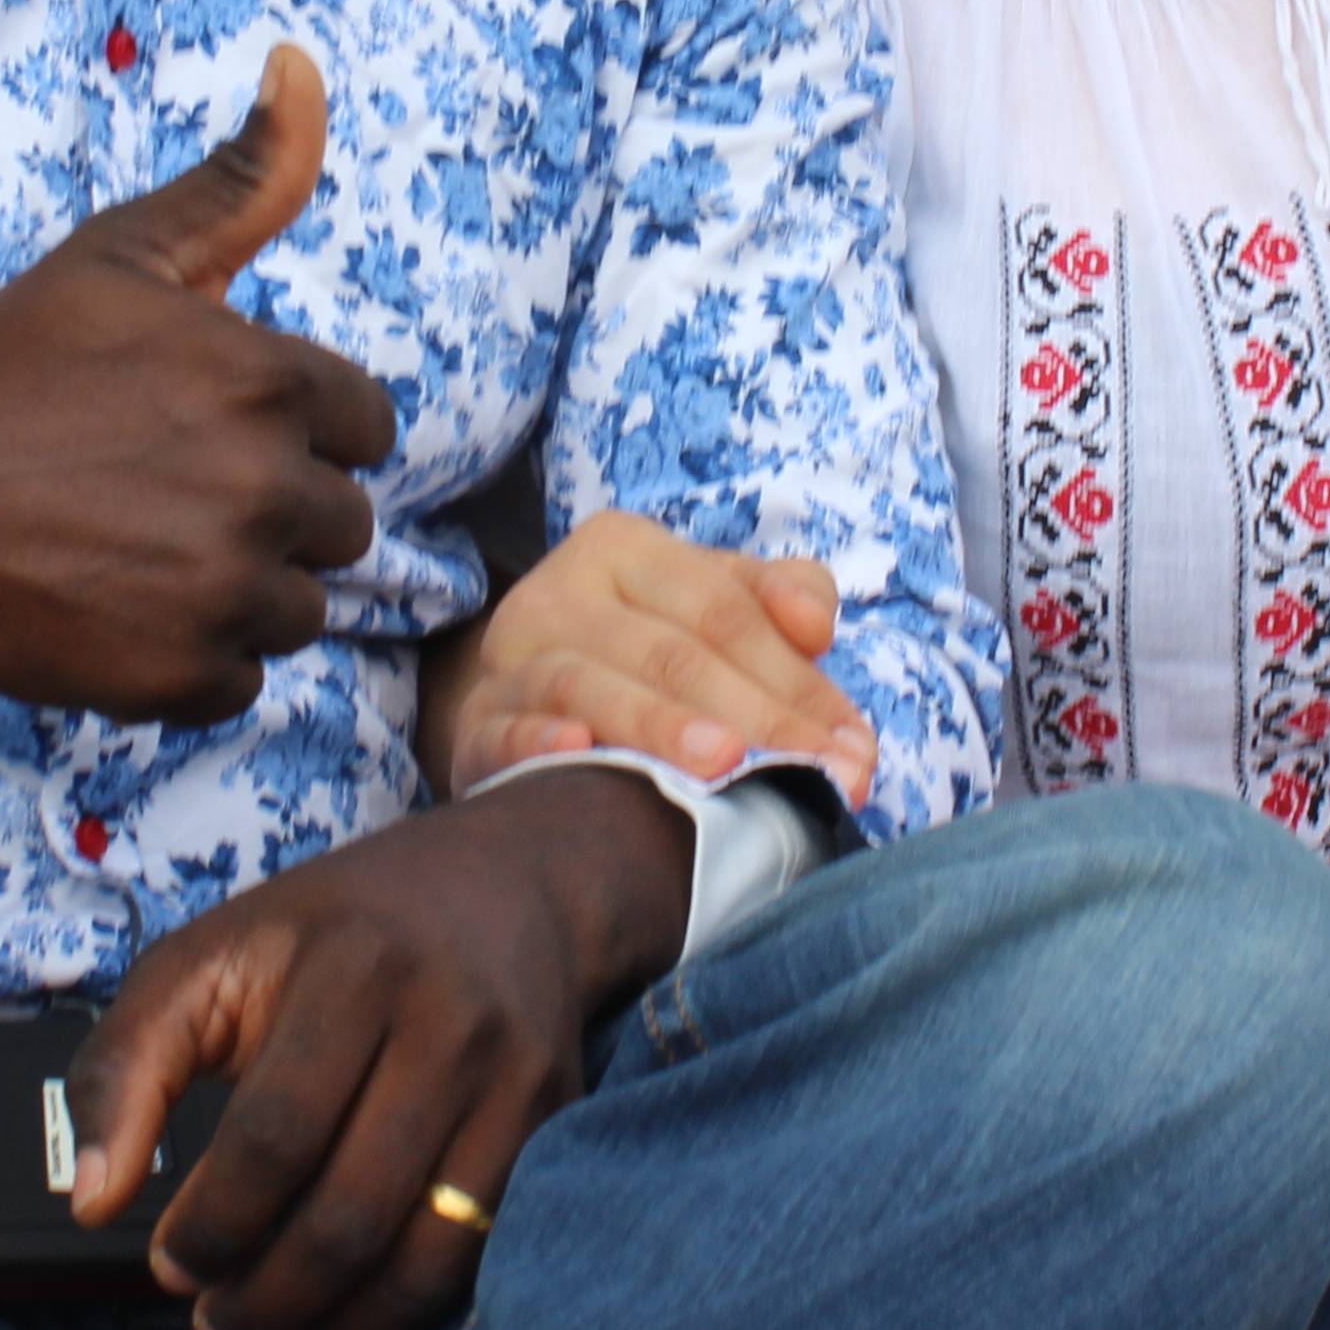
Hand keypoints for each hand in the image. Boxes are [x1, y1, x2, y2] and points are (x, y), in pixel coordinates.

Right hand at [0, 43, 399, 720]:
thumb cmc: (5, 366)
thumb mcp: (123, 254)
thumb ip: (242, 180)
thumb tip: (304, 64)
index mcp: (266, 382)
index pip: (366, 425)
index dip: (297, 425)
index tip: (211, 424)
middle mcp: (262, 489)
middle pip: (340, 522)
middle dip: (270, 508)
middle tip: (159, 489)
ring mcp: (224, 591)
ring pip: (298, 606)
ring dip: (236, 587)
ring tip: (134, 546)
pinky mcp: (184, 676)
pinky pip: (241, 677)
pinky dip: (189, 655)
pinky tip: (115, 605)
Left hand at [60, 771, 690, 1329]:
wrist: (515, 882)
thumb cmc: (333, 931)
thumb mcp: (207, 956)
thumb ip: (124, 1065)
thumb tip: (92, 1200)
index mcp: (352, 968)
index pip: (272, 1137)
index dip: (212, 1226)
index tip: (169, 1264)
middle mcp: (448, 1023)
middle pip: (349, 1214)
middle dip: (265, 1299)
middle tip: (215, 1322)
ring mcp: (516, 1081)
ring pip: (424, 1257)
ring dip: (337, 1327)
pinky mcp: (557, 1127)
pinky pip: (481, 1256)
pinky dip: (407, 1308)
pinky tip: (352, 1310)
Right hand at [421, 510, 873, 804]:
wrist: (518, 697)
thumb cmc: (643, 650)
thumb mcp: (711, 607)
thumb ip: (779, 599)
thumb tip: (816, 624)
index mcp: (628, 550)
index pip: (725, 611)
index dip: (796, 680)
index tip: (851, 752)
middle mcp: (563, 591)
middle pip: (672, 652)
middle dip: (757, 719)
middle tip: (816, 778)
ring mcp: (512, 657)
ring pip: (591, 683)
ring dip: (660, 725)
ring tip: (724, 768)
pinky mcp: (478, 724)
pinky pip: (508, 727)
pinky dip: (541, 739)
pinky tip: (580, 754)